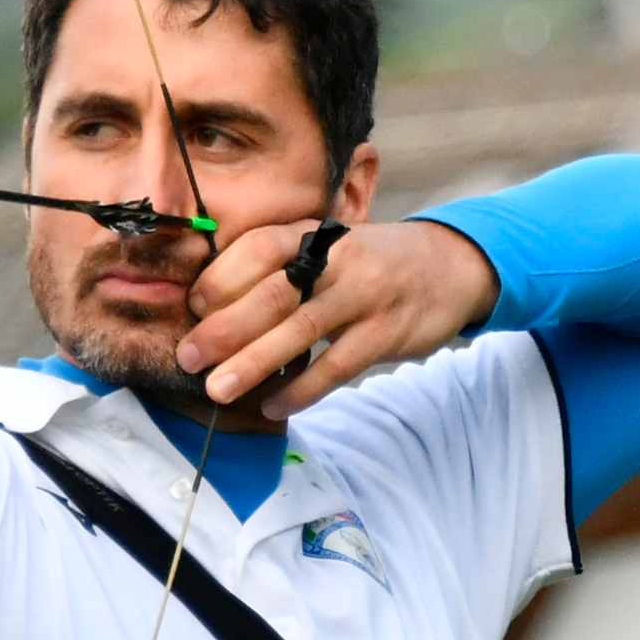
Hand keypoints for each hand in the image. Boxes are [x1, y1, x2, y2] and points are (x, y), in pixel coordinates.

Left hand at [177, 219, 499, 419]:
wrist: (449, 266)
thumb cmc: (370, 264)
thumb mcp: (328, 249)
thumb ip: (283, 269)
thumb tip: (215, 311)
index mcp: (313, 233)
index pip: (256, 249)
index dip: (220, 279)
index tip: (193, 309)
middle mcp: (336, 259)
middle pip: (273, 293)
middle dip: (225, 329)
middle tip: (189, 358)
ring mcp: (364, 294)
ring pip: (301, 330)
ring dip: (255, 362)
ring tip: (218, 390)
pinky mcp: (387, 331)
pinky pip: (337, 364)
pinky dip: (302, 388)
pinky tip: (274, 405)